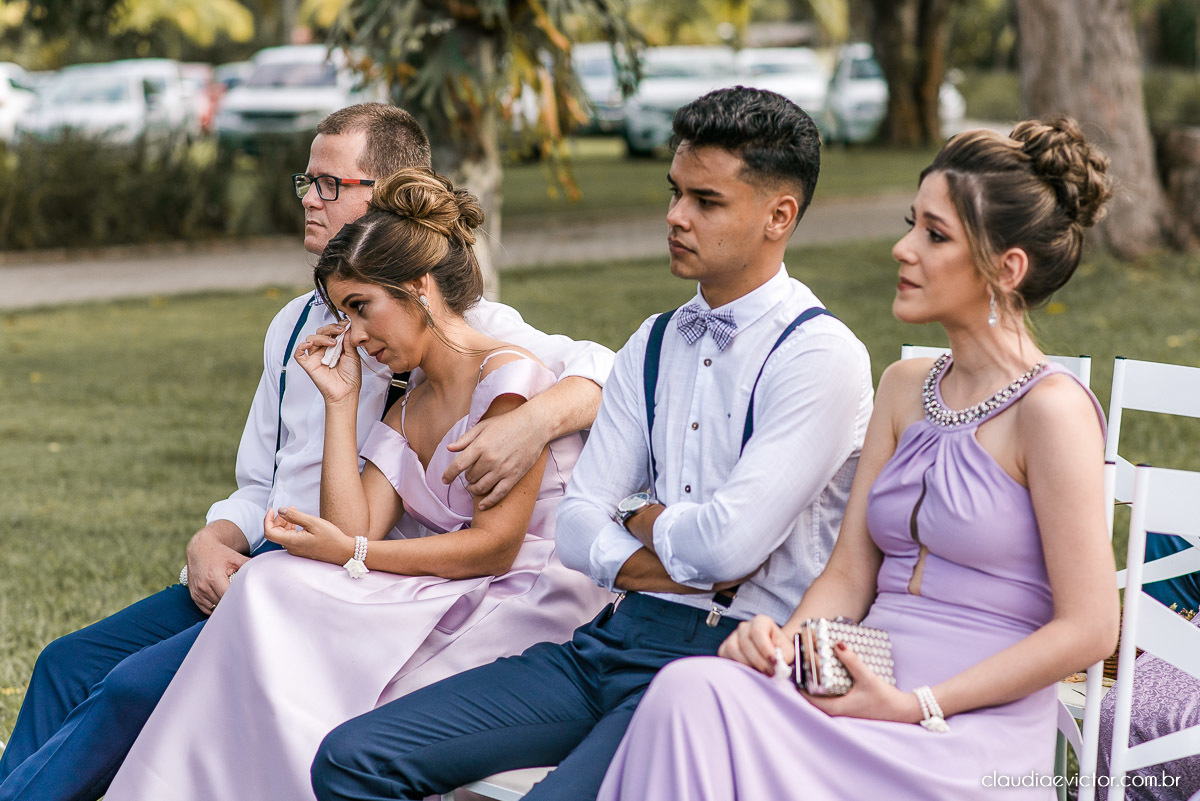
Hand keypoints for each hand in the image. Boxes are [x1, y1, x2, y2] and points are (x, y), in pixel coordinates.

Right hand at [185, 525, 249, 614]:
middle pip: (221, 603)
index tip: (248, 601)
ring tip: (233, 603)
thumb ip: (249, 565)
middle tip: (244, 605)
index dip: (238, 600)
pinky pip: (205, 608)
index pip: (228, 596)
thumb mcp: (235, 557)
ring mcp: (197, 591)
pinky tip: (222, 603)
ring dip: (222, 607)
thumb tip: (267, 570)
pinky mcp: (193, 594)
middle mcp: (204, 585)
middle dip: (232, 604)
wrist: (199, 548)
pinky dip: (213, 607)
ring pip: (213, 607)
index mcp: (214, 577)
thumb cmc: (220, 553)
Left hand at [265, 507, 355, 565]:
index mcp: (292, 542)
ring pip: (283, 535)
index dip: (268, 520)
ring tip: (296, 512)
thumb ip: (295, 516)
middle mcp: (291, 548)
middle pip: (276, 532)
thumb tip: (280, 510)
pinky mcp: (302, 549)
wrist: (343, 551)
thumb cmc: (330, 537)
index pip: (269, 532)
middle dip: (279, 519)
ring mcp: (296, 550)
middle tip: (290, 508)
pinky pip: (291, 538)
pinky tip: (300, 522)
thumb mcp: (313, 522)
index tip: (273, 509)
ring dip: (286, 522)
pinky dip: (292, 528)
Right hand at [294, 321, 360, 404]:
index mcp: (335, 347)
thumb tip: (347, 327)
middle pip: (320, 332)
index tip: (346, 323)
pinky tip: (309, 344)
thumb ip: (348, 341)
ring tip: (333, 343)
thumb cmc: (351, 376)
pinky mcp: (308, 365)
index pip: (331, 331)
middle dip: (330, 328)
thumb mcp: (353, 355)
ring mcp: (316, 357)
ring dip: (322, 338)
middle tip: (340, 330)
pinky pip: (299, 354)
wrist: (346, 392)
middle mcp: (324, 350)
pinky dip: (301, 346)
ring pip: (311, 339)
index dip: (337, 326)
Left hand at [442, 406, 546, 509]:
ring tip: (473, 486)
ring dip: (474, 489)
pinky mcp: (514, 476)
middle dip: (467, 477)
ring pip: (481, 488)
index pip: (458, 465)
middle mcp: (490, 459)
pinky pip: (498, 494)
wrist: (534, 425)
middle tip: (470, 473)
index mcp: (480, 446)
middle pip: (470, 477)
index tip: (444, 480)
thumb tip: (449, 449)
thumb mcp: (483, 426)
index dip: (448, 475)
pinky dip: (488, 502)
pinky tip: (482, 505)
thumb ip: (465, 439)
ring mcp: (502, 469)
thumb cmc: (507, 423)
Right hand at [718, 614, 789, 675]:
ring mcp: (733, 636)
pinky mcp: (725, 647)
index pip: (758, 632)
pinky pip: (726, 656)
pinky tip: (749, 670)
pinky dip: (737, 665)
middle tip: (770, 673)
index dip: (765, 648)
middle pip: (745, 643)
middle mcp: (745, 626)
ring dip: (747, 664)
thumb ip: (784, 656)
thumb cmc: (779, 651)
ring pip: (733, 649)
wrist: (772, 654)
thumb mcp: (787, 651)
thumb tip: (779, 665)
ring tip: (760, 673)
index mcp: (761, 621)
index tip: (774, 662)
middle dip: (759, 661)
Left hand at [802, 641, 922, 723]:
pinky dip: (827, 685)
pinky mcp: (850, 705)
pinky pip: (832, 696)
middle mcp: (838, 711)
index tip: (795, 668)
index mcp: (837, 708)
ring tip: (811, 665)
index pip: (809, 699)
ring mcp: (844, 709)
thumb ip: (852, 661)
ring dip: (816, 683)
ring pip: (822, 697)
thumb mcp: (868, 678)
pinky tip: (829, 673)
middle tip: (802, 663)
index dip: (799, 684)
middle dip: (806, 681)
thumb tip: (838, 644)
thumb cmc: (885, 699)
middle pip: (813, 697)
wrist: (903, 711)